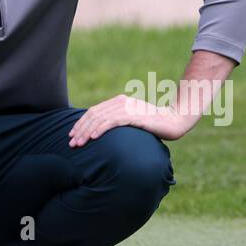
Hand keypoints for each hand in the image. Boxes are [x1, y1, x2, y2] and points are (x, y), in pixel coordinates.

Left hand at [68, 94, 199, 147]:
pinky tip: (93, 137)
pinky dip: (101, 129)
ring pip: (100, 119)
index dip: (80, 123)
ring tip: (79, 144)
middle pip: (94, 114)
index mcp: (119, 101)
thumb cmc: (153, 125)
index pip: (94, 111)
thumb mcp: (132, 121)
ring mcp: (128, 108)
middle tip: (71, 143)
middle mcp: (122, 102)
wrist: (174, 121)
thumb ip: (118, 122)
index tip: (72, 135)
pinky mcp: (135, 116)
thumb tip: (101, 133)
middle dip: (80, 130)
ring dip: (87, 132)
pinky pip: (113, 122)